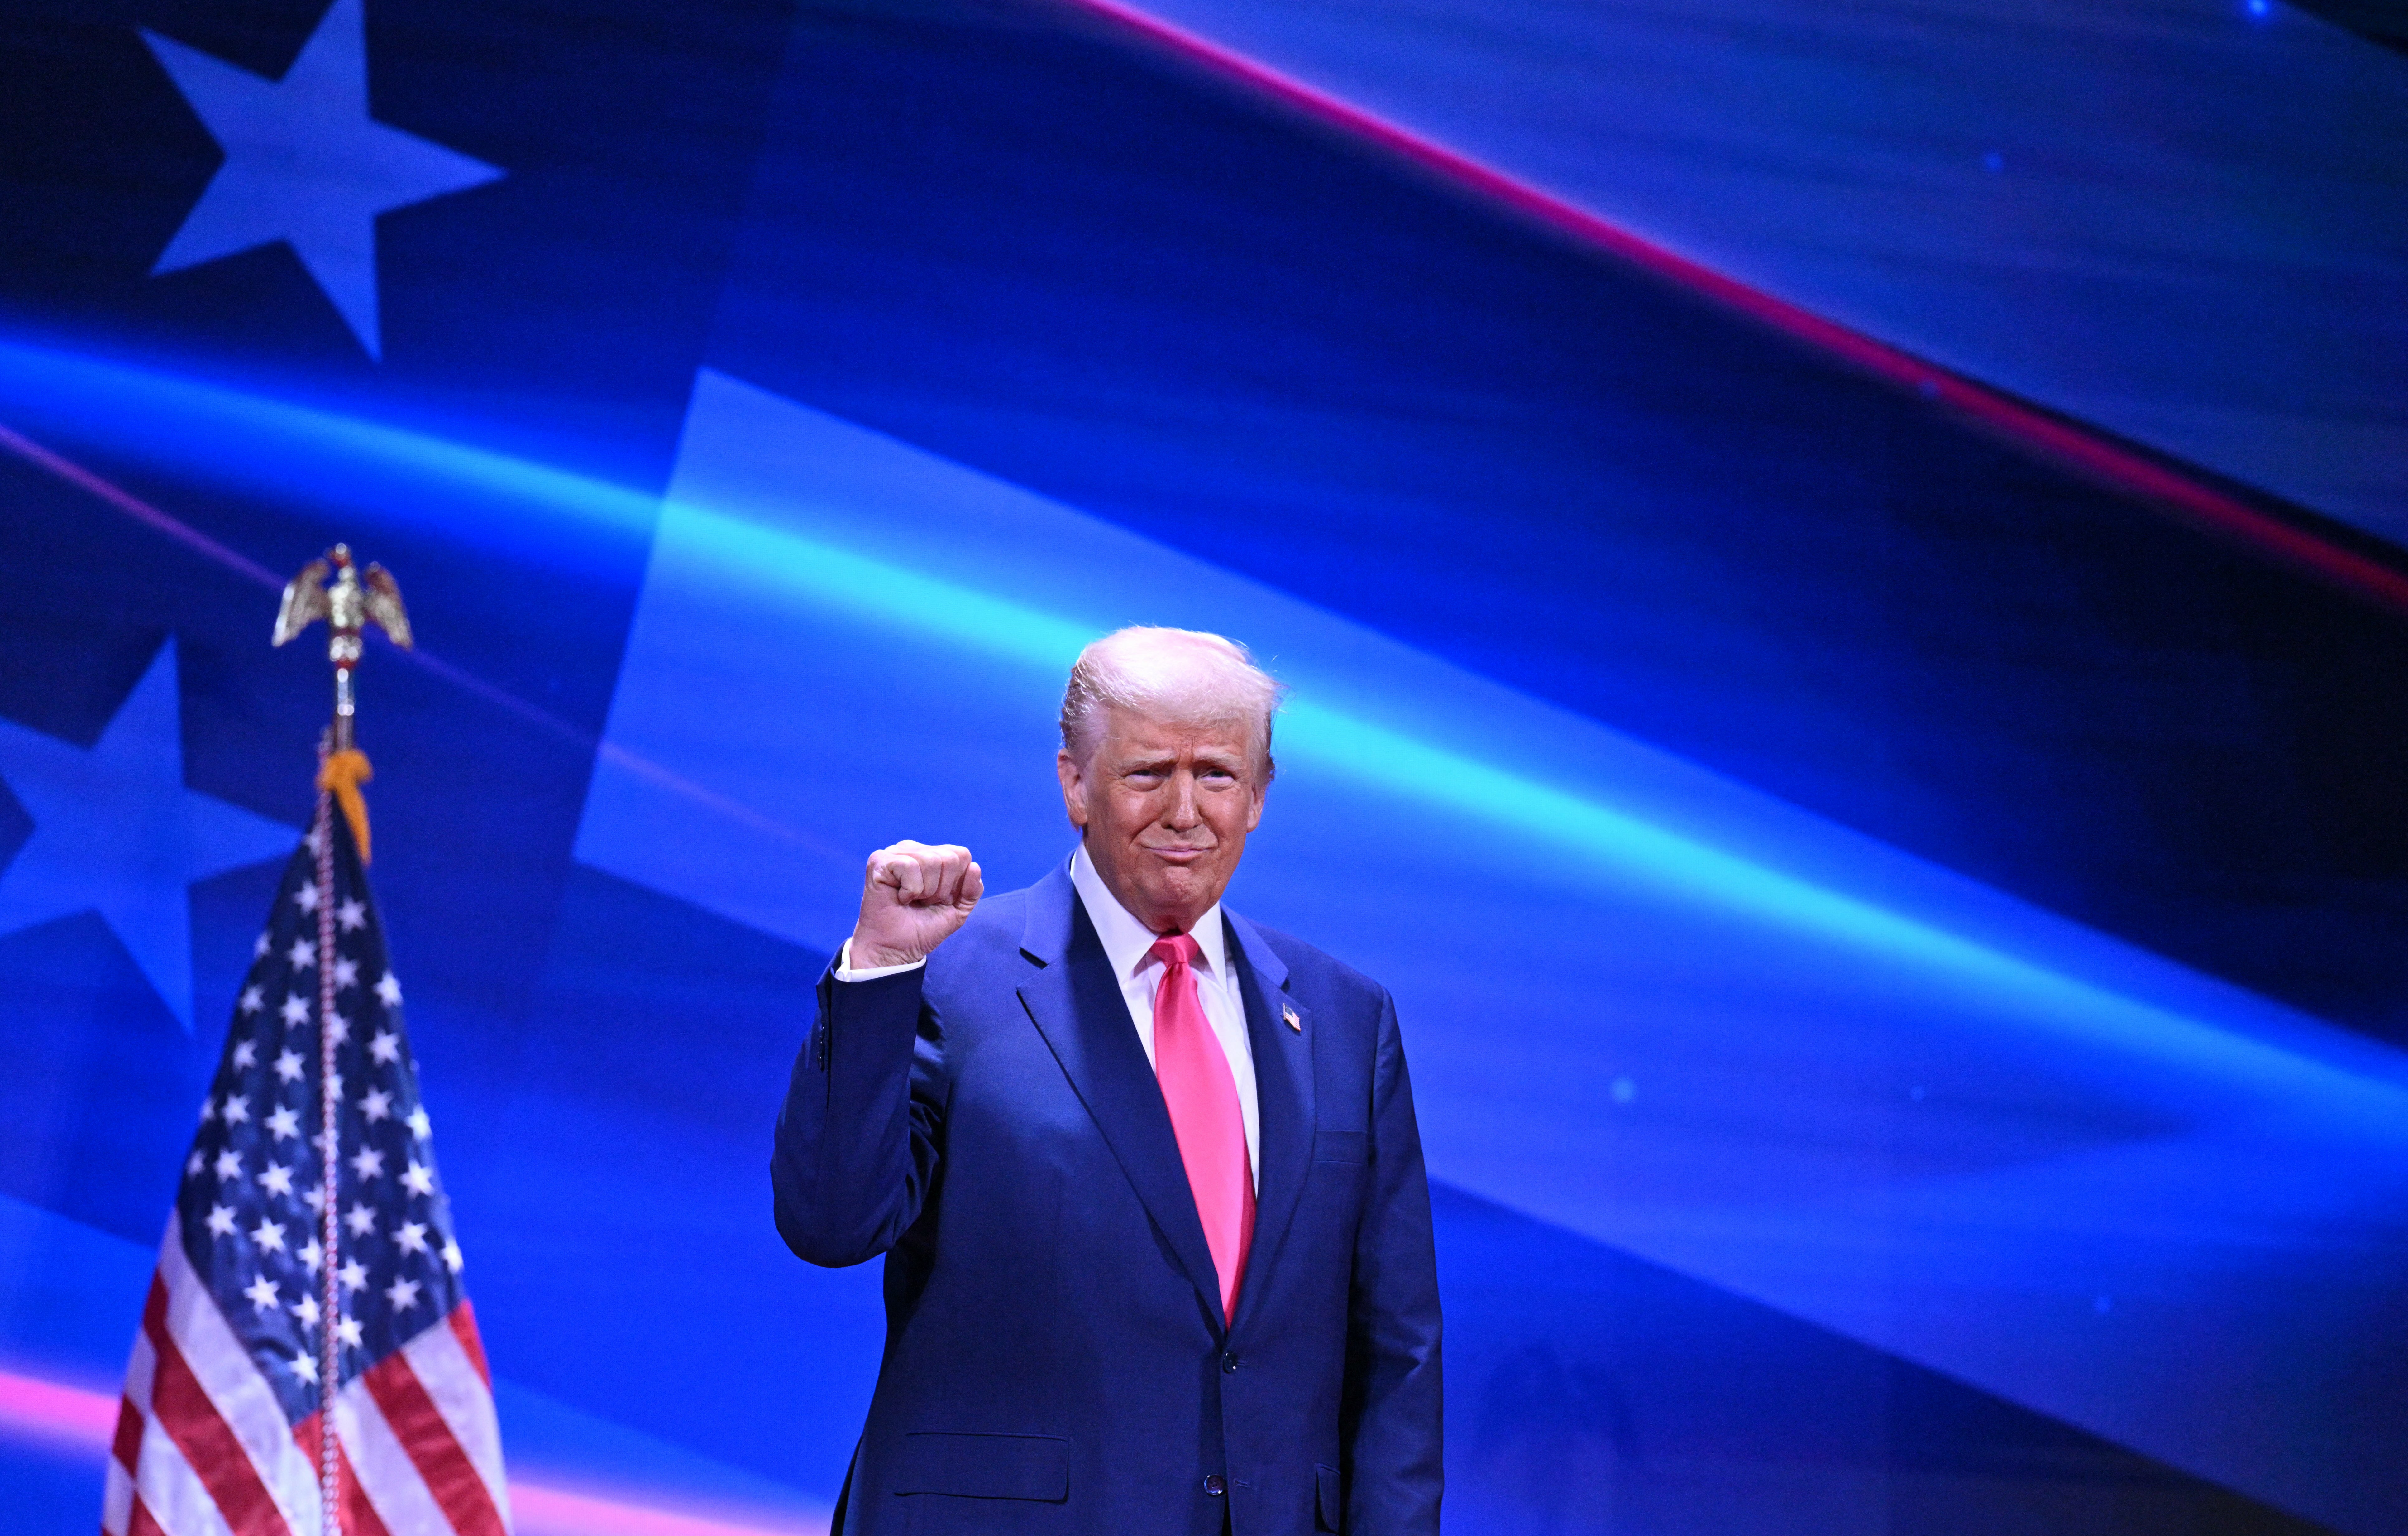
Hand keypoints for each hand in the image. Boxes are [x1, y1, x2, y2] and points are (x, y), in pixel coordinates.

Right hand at [848, 840, 981, 968]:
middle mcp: (914, 849)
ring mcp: (895, 852)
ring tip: (911, 901)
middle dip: (941, 890)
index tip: (939, 900)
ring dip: (925, 891)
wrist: (897, 949)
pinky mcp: (879, 861)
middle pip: (949, 858)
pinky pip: (909, 866)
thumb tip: (975, 866)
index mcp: (933, 854)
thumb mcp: (958, 909)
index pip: (962, 855)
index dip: (956, 884)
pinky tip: (899, 898)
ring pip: (930, 861)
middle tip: (923, 902)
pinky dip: (910, 890)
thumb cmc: (923, 928)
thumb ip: (972, 890)